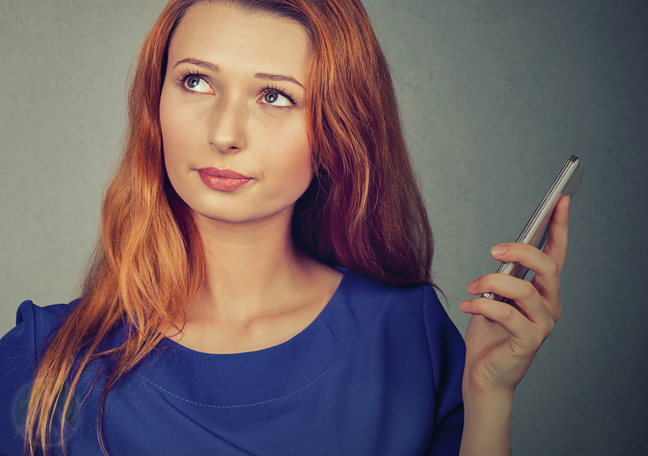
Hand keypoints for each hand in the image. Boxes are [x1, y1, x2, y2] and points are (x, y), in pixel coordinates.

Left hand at [459, 195, 569, 397]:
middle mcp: (549, 306)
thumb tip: (502, 253)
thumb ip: (503, 276)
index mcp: (543, 290)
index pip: (556, 254)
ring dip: (493, 282)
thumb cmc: (488, 333)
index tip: (561, 199)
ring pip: (525, 290)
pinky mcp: (528, 342)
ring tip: (474, 286)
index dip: (560, 226)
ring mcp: (542, 325)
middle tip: (495, 250)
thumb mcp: (494, 295)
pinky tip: (468, 304)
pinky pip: (507, 315)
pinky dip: (483, 306)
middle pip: (548, 267)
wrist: (482, 374)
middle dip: (521, 252)